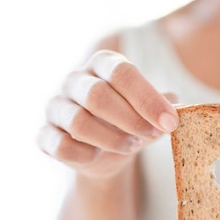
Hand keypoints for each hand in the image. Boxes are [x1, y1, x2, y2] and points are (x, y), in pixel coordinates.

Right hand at [36, 50, 177, 180]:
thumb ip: (161, 108)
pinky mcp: (44, 135)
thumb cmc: (128, 123)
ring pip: (79, 123)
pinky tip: (98, 155)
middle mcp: (74, 80)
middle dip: (131, 119)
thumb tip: (175, 102)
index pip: (122, 72)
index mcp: (102, 64)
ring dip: (112, 139)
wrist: (103, 156)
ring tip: (132, 146)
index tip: (170, 121)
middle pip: (97, 95)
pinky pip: (61, 146)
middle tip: (153, 134)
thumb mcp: (149, 114)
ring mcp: (55, 106)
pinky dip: (85, 155)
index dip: (147, 98)